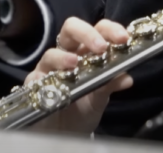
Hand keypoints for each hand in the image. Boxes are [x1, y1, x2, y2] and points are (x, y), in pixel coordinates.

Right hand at [28, 17, 132, 132]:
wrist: (66, 135)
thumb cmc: (83, 110)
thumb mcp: (100, 98)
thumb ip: (111, 85)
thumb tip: (127, 78)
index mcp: (87, 51)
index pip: (98, 30)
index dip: (110, 30)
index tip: (123, 38)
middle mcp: (67, 54)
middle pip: (71, 29)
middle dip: (86, 33)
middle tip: (100, 47)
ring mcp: (49, 68)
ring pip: (52, 53)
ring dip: (63, 57)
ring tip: (74, 63)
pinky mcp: (35, 83)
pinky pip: (37, 76)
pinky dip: (47, 78)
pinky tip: (56, 84)